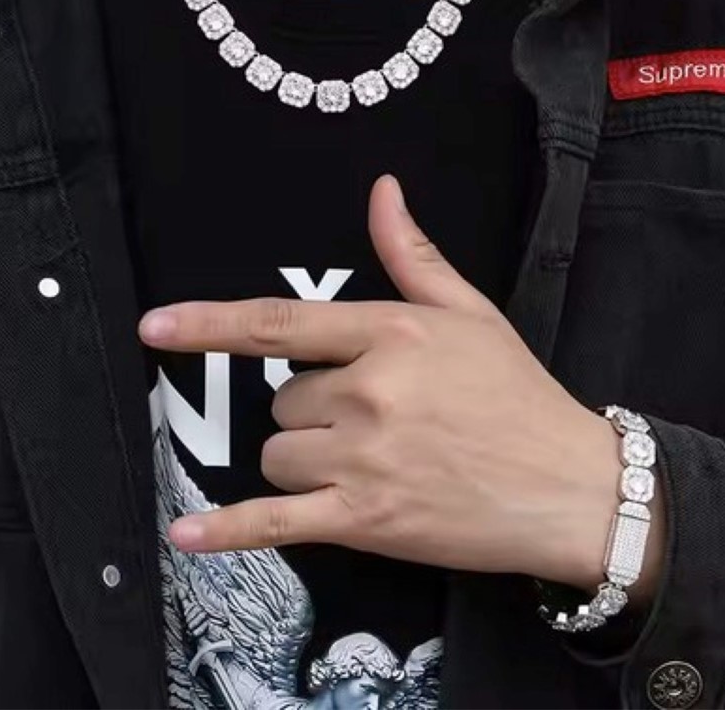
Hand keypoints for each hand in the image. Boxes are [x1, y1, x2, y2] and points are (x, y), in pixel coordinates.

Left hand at [138, 174, 663, 594]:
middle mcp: (369, 392)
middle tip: (376, 419)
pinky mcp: (364, 521)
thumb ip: (412, 253)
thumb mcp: (469, 312)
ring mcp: (363, 460)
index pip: (279, 323)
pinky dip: (227, 533)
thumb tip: (381, 189)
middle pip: (282, 400)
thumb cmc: (518, 393)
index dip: (209, 324)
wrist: (569, 486)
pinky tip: (183, 536)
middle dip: (314, 409)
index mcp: (390, 334)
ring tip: (370, 462)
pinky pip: (276, 524)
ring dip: (303, 459)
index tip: (155, 325)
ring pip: (277, 454)